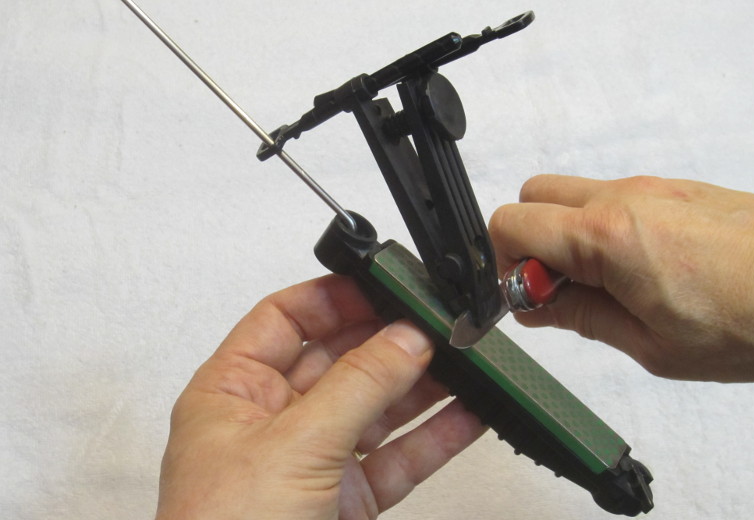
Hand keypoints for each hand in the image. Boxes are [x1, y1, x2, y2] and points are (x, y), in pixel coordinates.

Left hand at [155, 275, 484, 519]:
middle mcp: (271, 420)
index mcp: (232, 392)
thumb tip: (404, 338)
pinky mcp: (346, 500)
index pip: (283, 319)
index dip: (332, 298)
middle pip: (338, 360)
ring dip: (421, 386)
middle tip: (438, 325)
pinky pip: (397, 457)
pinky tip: (468, 415)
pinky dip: (434, 437)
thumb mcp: (293, 446)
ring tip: (465, 362)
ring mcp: (312, 460)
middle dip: (389, 342)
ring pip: (375, 408)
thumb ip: (356, 388)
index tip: (384, 286)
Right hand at [489, 175, 753, 381]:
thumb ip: (582, 317)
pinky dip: (603, 229)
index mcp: (605, 237)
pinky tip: (641, 271)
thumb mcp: (652, 344)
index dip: (505, 268)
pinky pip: (614, 198)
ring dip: (567, 235)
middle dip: (528, 241)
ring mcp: (651, 186)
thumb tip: (538, 306)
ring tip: (606, 286)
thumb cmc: (753, 318)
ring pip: (574, 195)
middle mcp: (621, 198)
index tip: (530, 301)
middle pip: (532, 195)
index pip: (510, 225)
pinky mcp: (676, 188)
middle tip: (558, 288)